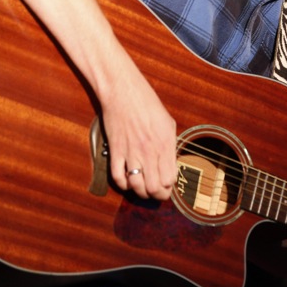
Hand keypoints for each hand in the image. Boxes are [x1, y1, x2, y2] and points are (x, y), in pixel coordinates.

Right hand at [101, 57, 177, 200]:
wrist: (123, 91)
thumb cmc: (147, 104)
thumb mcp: (167, 123)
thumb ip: (170, 145)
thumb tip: (170, 165)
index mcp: (165, 143)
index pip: (170, 178)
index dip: (169, 187)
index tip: (167, 185)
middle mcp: (150, 151)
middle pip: (154, 187)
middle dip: (157, 195)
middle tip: (156, 193)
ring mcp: (131, 152)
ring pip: (137, 186)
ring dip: (141, 193)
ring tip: (143, 190)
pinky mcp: (116, 150)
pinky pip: (118, 177)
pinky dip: (123, 185)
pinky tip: (127, 182)